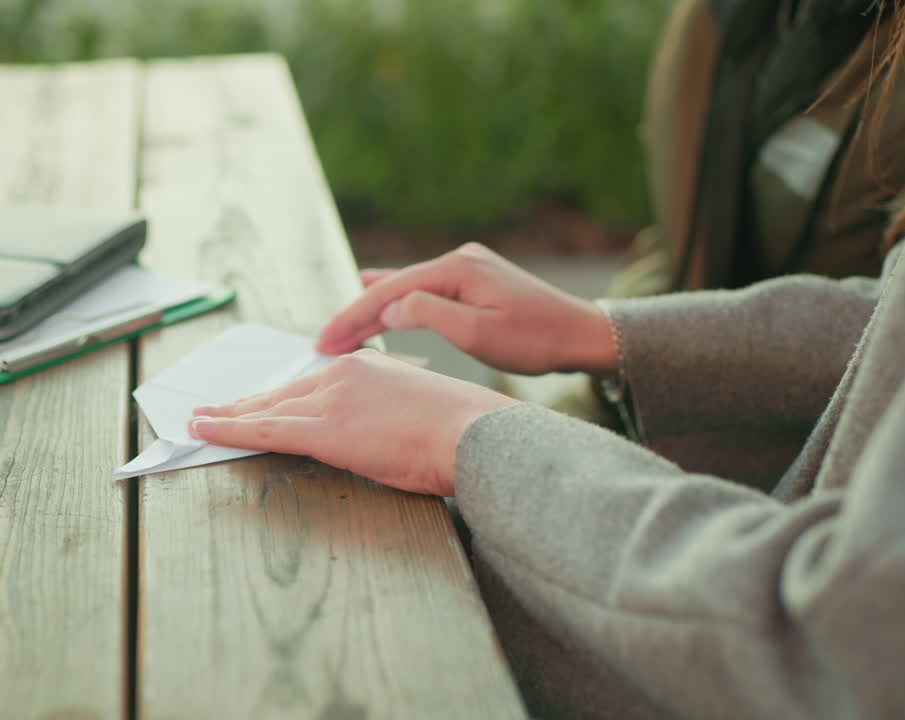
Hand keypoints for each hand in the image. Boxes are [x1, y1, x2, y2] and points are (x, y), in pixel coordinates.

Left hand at [188, 349, 519, 495]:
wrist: (474, 434)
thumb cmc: (461, 432)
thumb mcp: (418, 413)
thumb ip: (387, 416)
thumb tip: (376, 434)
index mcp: (368, 369)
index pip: (311, 385)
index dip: (278, 397)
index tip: (259, 402)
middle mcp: (343, 375)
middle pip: (282, 393)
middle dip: (245, 404)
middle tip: (213, 410)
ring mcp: (331, 400)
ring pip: (267, 409)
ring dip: (228, 417)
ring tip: (199, 422)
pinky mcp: (323, 429)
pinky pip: (264, 430)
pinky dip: (229, 429)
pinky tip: (204, 431)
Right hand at [316, 243, 617, 375]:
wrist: (583, 334)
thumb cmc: (536, 339)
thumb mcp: (479, 334)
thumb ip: (430, 316)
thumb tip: (388, 308)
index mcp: (456, 268)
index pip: (389, 291)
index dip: (353, 316)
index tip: (324, 341)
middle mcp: (459, 259)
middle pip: (393, 286)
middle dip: (356, 314)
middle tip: (321, 343)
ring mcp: (468, 267)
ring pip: (407, 287)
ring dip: (374, 308)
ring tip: (340, 326)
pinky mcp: (476, 280)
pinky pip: (426, 289)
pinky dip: (399, 298)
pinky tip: (378, 290)